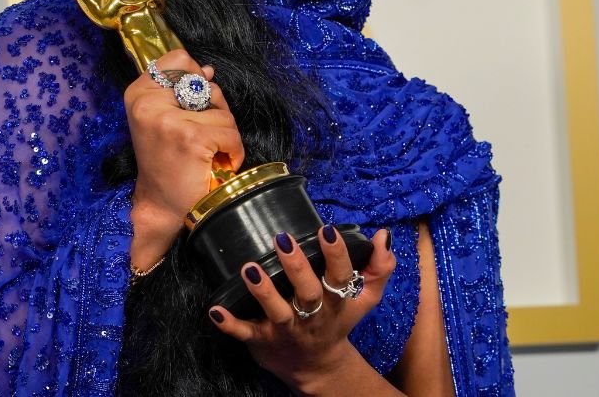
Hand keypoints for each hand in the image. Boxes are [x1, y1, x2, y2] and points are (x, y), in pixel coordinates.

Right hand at [126, 49, 245, 267]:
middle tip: (200, 137)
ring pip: (222, 111)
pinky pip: (230, 133)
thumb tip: (208, 70)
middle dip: (214, 111)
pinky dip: (233, 151)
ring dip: (224, 134)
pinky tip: (218, 162)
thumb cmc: (166, 162)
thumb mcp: (163, 118)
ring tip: (207, 153)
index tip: (191, 105)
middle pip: (207, 85)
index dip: (195, 79)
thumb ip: (182, 90)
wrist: (162, 205)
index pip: (179, 59)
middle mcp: (148, 103)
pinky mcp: (191, 138)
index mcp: (137, 94)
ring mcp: (169, 120)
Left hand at [209, 226, 397, 395]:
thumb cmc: (336, 322)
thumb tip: (382, 237)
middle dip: (296, 267)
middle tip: (282, 240)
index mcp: (335, 302)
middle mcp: (311, 316)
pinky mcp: (261, 340)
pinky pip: (244, 333)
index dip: (336, 254)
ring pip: (276, 312)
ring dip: (263, 291)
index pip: (340, 276)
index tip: (327, 230)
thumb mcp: (363, 299)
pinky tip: (215, 310)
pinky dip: (229, 324)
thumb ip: (378, 268)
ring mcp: (285, 330)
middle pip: (307, 293)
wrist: (316, 368)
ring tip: (249, 268)